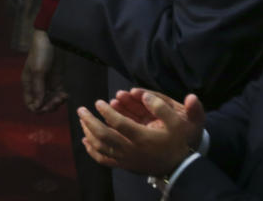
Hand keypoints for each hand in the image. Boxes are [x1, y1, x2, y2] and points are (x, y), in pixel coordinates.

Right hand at [22, 29, 67, 111]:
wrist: (52, 38)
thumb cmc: (41, 52)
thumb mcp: (38, 71)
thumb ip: (38, 89)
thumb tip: (37, 106)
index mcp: (28, 83)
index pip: (29, 103)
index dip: (37, 108)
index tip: (45, 106)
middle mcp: (37, 85)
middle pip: (41, 104)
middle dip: (49, 105)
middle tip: (57, 101)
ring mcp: (47, 83)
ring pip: (51, 100)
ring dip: (57, 102)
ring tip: (63, 97)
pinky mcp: (57, 80)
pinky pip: (58, 94)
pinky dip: (62, 97)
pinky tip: (66, 95)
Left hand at [77, 90, 204, 175]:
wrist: (180, 168)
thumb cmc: (178, 143)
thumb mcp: (178, 123)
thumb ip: (162, 108)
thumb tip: (145, 95)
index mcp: (143, 138)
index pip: (119, 124)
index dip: (107, 112)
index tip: (99, 102)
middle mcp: (131, 150)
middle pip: (104, 136)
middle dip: (90, 121)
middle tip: (81, 109)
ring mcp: (126, 160)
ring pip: (101, 147)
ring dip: (88, 132)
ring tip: (82, 120)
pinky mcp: (125, 166)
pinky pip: (104, 160)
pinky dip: (92, 151)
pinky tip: (85, 140)